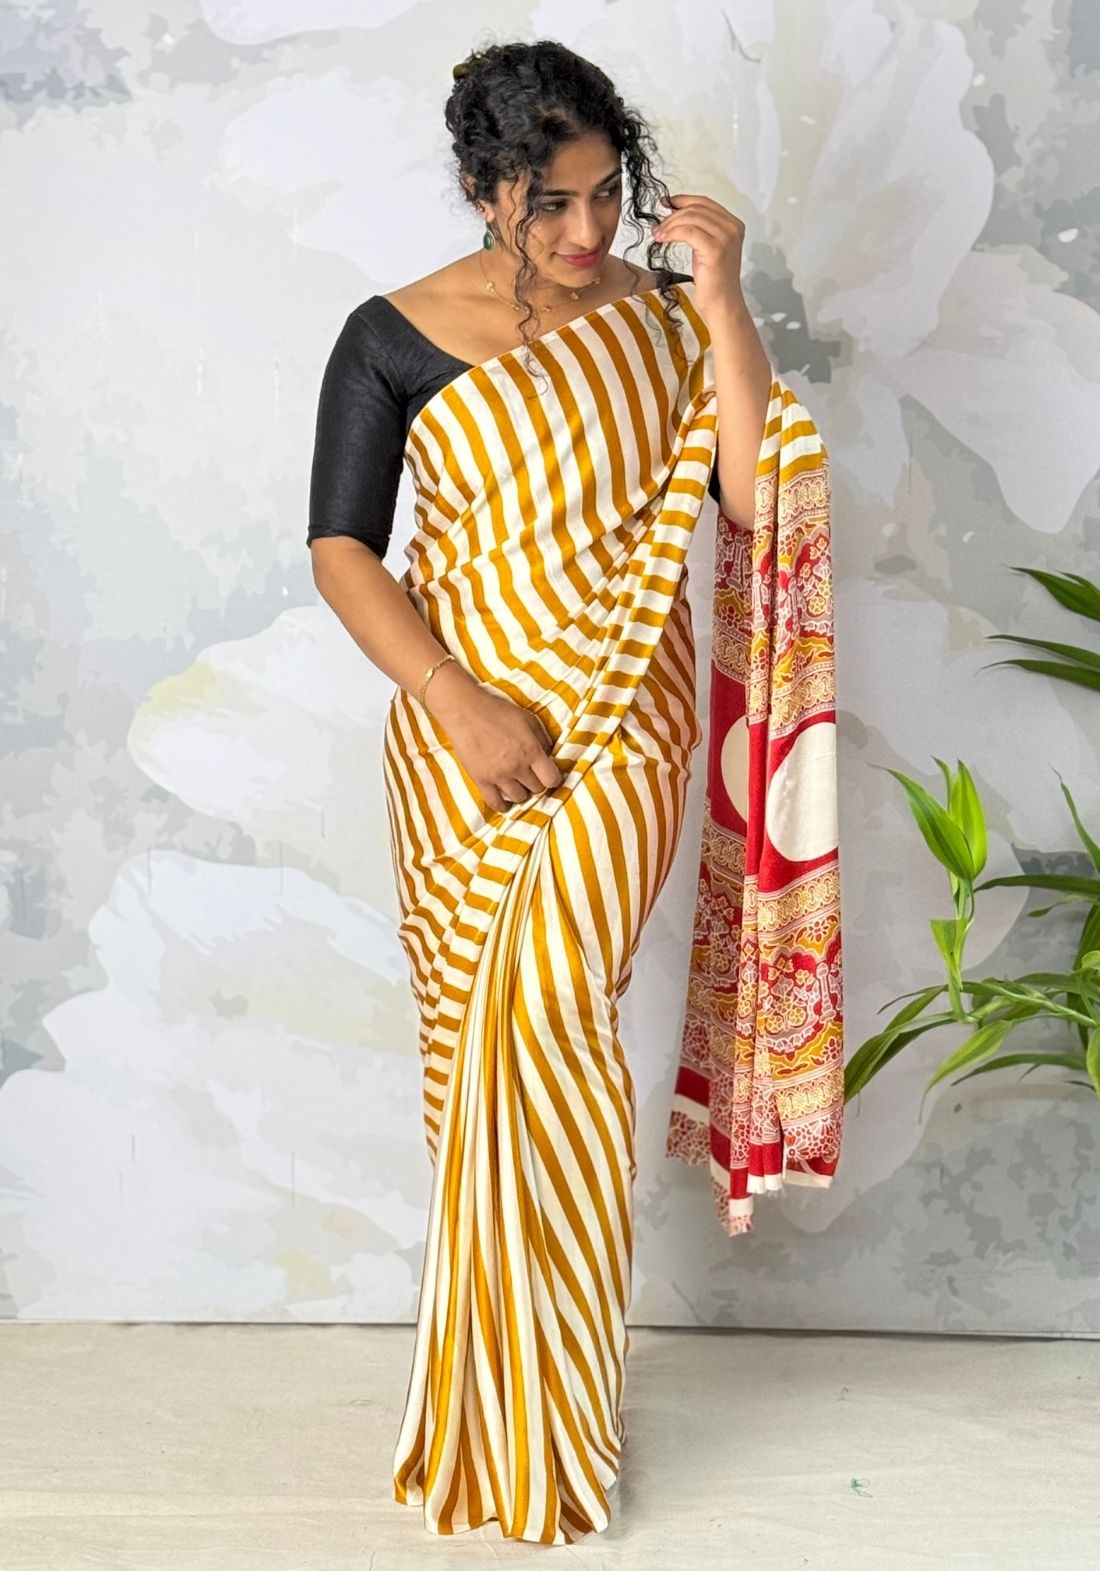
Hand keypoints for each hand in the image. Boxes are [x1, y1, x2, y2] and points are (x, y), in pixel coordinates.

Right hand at [426, 671, 562, 814]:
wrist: (465, 713)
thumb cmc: (497, 712)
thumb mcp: (528, 719)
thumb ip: (542, 739)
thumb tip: (549, 755)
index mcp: (531, 751)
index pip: (552, 779)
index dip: (554, 777)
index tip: (549, 773)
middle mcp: (517, 767)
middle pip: (537, 789)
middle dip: (537, 782)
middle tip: (531, 774)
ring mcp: (498, 776)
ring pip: (519, 798)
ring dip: (521, 791)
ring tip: (517, 782)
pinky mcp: (481, 781)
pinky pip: (496, 803)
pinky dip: (503, 805)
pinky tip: (506, 800)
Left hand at [652, 192, 746, 321]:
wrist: (722, 304)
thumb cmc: (713, 280)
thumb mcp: (706, 248)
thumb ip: (698, 229)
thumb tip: (674, 212)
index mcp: (733, 224)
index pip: (704, 202)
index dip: (683, 200)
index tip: (666, 203)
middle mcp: (732, 228)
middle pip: (697, 209)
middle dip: (673, 215)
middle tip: (659, 227)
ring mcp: (726, 238)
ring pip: (691, 218)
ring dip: (670, 224)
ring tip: (658, 234)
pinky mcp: (715, 250)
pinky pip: (688, 232)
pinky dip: (672, 233)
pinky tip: (663, 239)